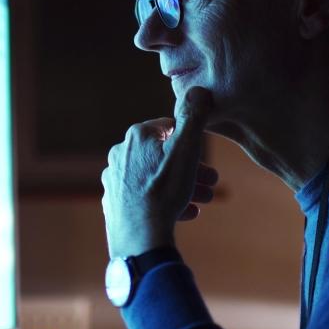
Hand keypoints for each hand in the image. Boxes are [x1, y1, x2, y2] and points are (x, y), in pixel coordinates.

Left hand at [101, 86, 215, 258]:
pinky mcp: (115, 203)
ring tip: (204, 199)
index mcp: (136, 136)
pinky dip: (165, 202)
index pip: (169, 127)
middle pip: (163, 156)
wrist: (139, 238)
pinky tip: (185, 213)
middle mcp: (120, 154)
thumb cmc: (164, 192)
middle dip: (191, 168)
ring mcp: (115, 180)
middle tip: (213, 182)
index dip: (191, 141)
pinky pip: (145, 197)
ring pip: (155, 177)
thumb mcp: (186, 150)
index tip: (206, 158)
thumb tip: (198, 90)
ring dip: (182, 186)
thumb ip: (193, 117)